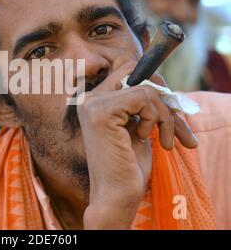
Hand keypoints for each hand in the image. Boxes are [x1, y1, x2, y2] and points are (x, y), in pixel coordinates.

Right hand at [77, 61, 197, 228]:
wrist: (116, 193)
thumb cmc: (128, 164)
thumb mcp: (136, 125)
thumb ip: (140, 102)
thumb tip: (159, 82)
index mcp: (94, 100)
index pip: (126, 70)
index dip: (152, 84)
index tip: (166, 110)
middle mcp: (89, 98)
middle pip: (135, 71)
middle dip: (162, 96)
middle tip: (174, 124)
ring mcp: (92, 103)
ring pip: (144, 87)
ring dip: (164, 114)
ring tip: (166, 139)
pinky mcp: (101, 112)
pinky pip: (142, 97)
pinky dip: (154, 118)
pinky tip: (145, 137)